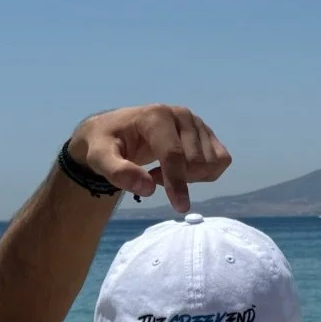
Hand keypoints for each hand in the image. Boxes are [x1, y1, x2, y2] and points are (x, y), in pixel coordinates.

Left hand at [68, 105, 229, 213]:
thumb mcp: (98, 158)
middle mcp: (181, 115)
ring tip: (164, 171)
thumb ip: (117, 172)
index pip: (175, 154)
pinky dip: (205, 173)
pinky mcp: (206, 133)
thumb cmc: (106, 144)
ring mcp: (196, 123)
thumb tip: (147, 189)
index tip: (180, 206)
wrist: (116, 131)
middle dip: (176, 178)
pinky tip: (182, 170)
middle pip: (195, 161)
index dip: (177, 182)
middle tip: (151, 176)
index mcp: (156, 116)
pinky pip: (221, 160)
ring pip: (211, 162)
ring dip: (190, 177)